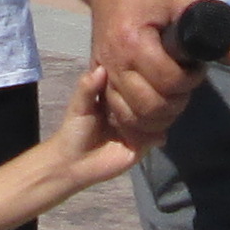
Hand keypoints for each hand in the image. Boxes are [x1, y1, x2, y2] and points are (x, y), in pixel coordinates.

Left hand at [51, 59, 172, 178]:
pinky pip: (155, 136)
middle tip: (147, 92)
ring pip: (156, 116)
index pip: (133, 82)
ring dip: (151, 114)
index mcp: (118, 97)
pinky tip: (138, 132)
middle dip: (149, 95)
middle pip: (148, 99)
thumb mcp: (79, 106)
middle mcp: (132, 111)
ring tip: (142, 114)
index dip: (136, 75)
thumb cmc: (74, 131)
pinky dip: (151, 133)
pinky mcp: (142, 145)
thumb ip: (88, 87)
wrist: (73, 164)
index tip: (141, 66)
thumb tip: (101, 68)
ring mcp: (139, 128)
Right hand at [86, 0, 213, 139]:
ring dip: (158, 117)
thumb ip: (214, 30)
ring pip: (132, 118)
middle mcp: (114, 62)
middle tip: (186, 85)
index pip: (168, 80)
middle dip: (176, 102)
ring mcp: (103, 74)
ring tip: (172, 98)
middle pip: (149, 106)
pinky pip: (117, 115)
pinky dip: (137, 123)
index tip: (198, 65)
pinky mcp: (100, 81)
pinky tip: (154, 113)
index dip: (191, 79)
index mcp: (133, 40)